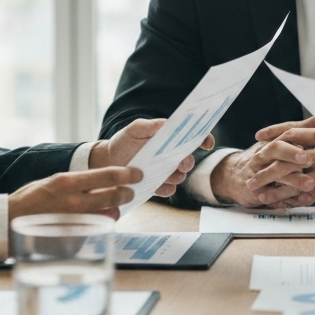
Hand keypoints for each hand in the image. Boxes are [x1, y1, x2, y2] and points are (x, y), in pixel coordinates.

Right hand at [8, 165, 141, 219]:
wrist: (6, 225)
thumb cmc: (28, 201)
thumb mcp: (52, 182)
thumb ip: (76, 182)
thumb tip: (101, 180)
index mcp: (68, 182)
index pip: (109, 175)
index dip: (128, 174)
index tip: (137, 174)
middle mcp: (74, 202)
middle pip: (115, 195)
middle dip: (127, 192)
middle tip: (130, 191)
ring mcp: (75, 223)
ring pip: (110, 214)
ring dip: (115, 209)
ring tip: (111, 207)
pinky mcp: (74, 240)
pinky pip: (96, 230)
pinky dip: (99, 225)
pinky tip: (93, 222)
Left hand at [88, 118, 213, 196]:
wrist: (107, 161)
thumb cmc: (123, 142)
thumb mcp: (135, 129)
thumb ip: (150, 126)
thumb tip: (167, 124)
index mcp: (171, 139)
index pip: (194, 138)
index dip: (204, 139)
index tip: (207, 143)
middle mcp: (172, 156)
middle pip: (189, 161)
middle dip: (187, 162)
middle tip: (180, 163)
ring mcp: (166, 173)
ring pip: (180, 177)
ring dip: (174, 176)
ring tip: (159, 172)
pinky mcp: (159, 187)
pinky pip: (169, 190)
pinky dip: (164, 188)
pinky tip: (153, 184)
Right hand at [210, 127, 314, 208]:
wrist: (233, 176)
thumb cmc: (264, 161)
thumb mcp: (279, 147)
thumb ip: (300, 137)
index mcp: (275, 141)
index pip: (291, 132)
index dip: (307, 133)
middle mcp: (266, 152)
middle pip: (279, 146)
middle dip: (294, 152)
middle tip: (309, 157)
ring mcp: (259, 169)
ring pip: (275, 171)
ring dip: (293, 178)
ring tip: (309, 184)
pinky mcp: (256, 188)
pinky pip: (271, 193)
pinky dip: (285, 198)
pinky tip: (299, 201)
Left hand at [248, 118, 314, 205]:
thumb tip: (299, 134)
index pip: (294, 130)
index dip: (274, 132)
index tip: (258, 138)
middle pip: (289, 157)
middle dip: (267, 169)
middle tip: (251, 177)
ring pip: (296, 179)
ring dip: (277, 190)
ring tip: (262, 196)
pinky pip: (310, 194)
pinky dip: (296, 200)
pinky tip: (284, 205)